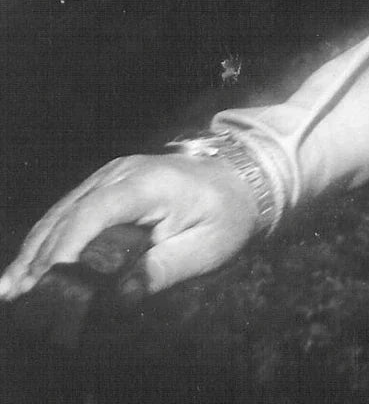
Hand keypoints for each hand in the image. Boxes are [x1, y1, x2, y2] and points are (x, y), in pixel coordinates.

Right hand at [0, 153, 257, 300]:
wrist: (241, 180)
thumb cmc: (228, 214)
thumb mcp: (207, 247)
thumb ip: (164, 270)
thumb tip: (120, 297)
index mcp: (147, 184)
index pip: (94, 213)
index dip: (66, 247)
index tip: (46, 280)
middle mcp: (120, 173)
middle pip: (69, 215)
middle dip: (40, 258)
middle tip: (18, 297)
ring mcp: (110, 176)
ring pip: (61, 214)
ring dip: (35, 251)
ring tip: (11, 289)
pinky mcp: (106, 185)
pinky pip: (69, 212)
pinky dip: (47, 240)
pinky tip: (28, 267)